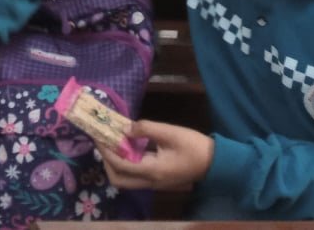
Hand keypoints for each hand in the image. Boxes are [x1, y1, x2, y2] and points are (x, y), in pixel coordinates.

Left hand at [100, 121, 215, 190]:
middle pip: (118, 180)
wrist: (216, 163)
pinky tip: (127, 146)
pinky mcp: (158, 180)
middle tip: (102, 142)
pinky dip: (127, 163)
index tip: (97, 136)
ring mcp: (154, 183)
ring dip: (115, 163)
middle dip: (106, 163)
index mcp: (152, 171)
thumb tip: (125, 129)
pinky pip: (136, 175)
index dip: (106, 151)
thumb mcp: (170, 132)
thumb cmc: (194, 146)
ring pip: (126, 180)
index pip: (120, 165)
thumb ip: (146, 128)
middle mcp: (150, 182)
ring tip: (112, 142)